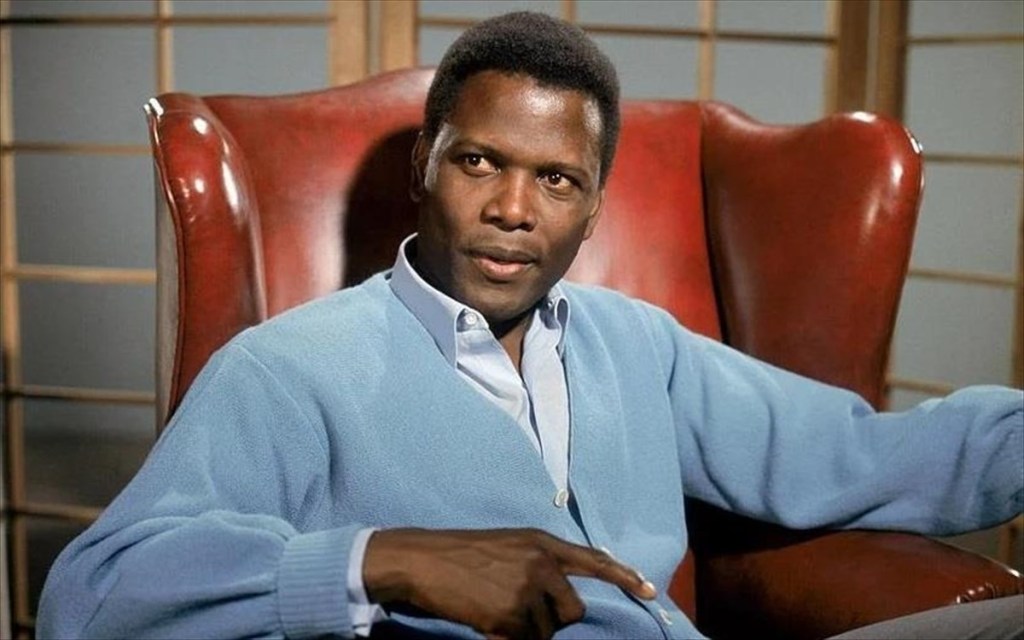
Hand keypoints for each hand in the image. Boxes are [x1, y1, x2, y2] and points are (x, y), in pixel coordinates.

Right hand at [363, 527, 655, 639]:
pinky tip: (487, 621)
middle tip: (518, 610)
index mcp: (542, 542)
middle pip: (572, 609)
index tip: (650, 590)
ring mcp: (527, 589)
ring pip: (547, 630)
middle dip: (553, 618)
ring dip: (526, 630)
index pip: (594, 560)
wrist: (424, 561)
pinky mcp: (511, 614)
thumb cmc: (462, 554)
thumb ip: (540, 562)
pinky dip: (509, 638)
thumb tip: (565, 594)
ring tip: (495, 610)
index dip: (624, 576)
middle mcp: (542, 563)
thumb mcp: (509, 545)